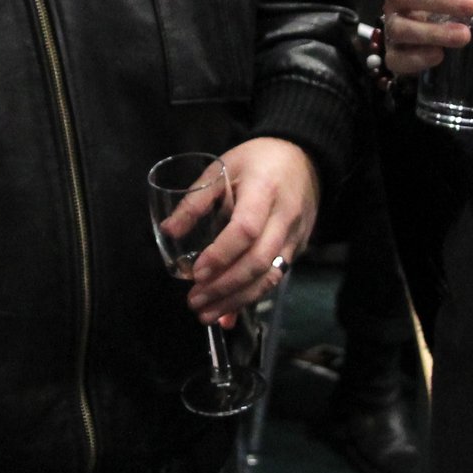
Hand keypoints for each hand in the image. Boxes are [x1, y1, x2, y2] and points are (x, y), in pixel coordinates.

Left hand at [181, 137, 317, 321]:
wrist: (304, 158)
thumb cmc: (258, 160)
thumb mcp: (223, 168)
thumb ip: (196, 200)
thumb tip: (169, 231)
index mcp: (264, 190)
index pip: (246, 229)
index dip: (221, 254)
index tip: (196, 272)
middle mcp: (284, 217)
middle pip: (259, 261)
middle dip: (225, 286)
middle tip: (194, 300)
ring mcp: (294, 236)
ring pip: (270, 277)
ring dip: (237, 300)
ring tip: (207, 314)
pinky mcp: (297, 249)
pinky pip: (275, 278)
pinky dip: (250, 298)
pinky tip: (228, 312)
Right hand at [380, 0, 472, 77]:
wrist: (415, 37)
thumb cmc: (445, 5)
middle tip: (471, 6)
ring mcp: (392, 25)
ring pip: (402, 26)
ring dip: (433, 31)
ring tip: (464, 36)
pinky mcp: (392, 53)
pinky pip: (396, 57)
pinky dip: (416, 58)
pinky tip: (438, 57)